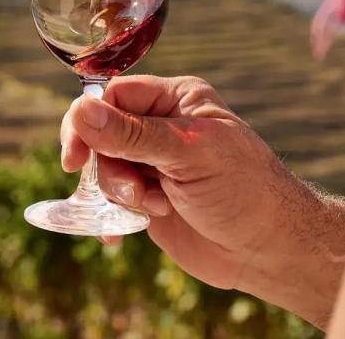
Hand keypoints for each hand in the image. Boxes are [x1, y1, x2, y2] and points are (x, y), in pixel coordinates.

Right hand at [61, 75, 344, 327]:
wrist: (268, 250)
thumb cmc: (244, 190)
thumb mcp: (189, 154)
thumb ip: (133, 135)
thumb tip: (80, 111)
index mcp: (177, 99)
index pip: (114, 95)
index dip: (89, 121)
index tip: (75, 155)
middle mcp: (162, 127)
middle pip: (101, 132)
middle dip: (106, 163)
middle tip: (119, 188)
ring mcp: (154, 164)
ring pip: (104, 168)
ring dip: (120, 192)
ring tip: (155, 207)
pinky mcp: (149, 199)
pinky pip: (111, 199)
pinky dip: (109, 214)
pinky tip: (116, 235)